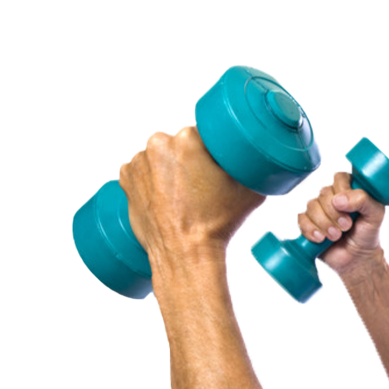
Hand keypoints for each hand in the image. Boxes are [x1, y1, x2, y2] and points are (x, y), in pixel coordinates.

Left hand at [117, 125, 264, 267]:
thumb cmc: (217, 223)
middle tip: (200, 184)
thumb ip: (254, 167)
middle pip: (178, 143)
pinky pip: (142, 170)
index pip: (202, 133)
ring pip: (159, 157)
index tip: (215, 168)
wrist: (186, 254)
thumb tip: (262, 160)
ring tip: (182, 194)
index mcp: (187, 138)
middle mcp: (158, 143)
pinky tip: (165, 196)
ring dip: (168, 168)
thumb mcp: (250, 190)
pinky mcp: (126, 178)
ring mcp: (138, 161)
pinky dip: (150, 180)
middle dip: (188, 158)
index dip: (211, 151)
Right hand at [295, 170, 385, 274]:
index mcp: (349, 190)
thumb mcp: (375, 214)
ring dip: (324, 223)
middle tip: (346, 227)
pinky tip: (320, 239)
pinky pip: (300, 219)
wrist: (358, 259)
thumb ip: (363, 200)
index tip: (348, 208)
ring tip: (335, 236)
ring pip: (311, 205)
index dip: (341, 190)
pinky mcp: (308, 223)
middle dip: (334, 212)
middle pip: (323, 192)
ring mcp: (319, 210)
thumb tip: (338, 199)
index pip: (339, 177)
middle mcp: (332, 197)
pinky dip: (310, 229)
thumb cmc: (368, 234)